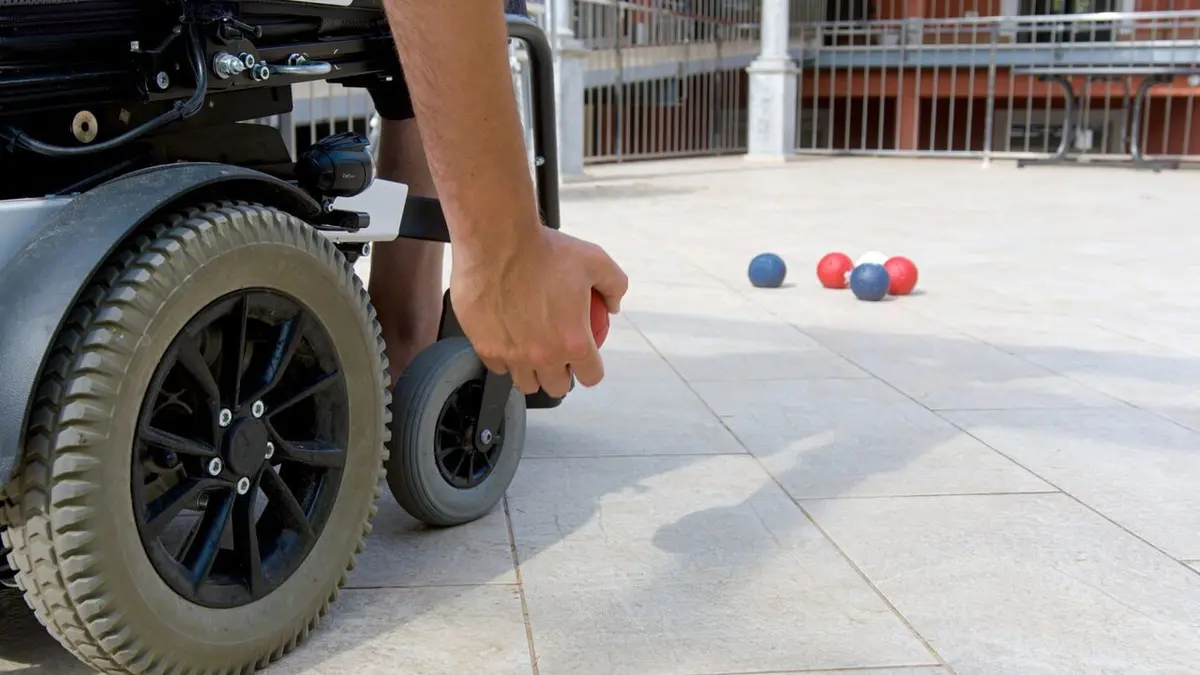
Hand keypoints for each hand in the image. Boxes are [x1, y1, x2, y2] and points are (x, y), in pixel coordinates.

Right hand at [449, 226, 627, 397]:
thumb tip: (614, 305)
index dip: (591, 369)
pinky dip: (504, 357)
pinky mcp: (484, 347)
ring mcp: (511, 355)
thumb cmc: (545, 249)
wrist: (497, 239)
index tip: (585, 360)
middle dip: (562, 376)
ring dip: (532, 372)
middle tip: (558, 356)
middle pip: (557, 387)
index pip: (591, 376)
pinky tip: (507, 340)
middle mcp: (543, 356)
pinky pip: (497, 365)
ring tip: (531, 353)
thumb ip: (614, 285)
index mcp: (574, 341)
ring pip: (525, 382)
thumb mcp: (595, 260)